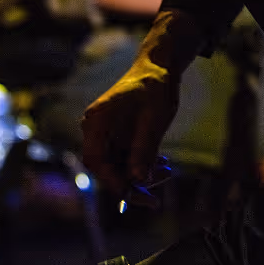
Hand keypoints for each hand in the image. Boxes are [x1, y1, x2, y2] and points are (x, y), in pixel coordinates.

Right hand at [80, 57, 179, 197]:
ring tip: (167, 171)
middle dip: (131, 183)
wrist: (157, 67)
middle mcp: (95, 131)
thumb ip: (144, 149)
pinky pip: (125, 159)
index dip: (113, 182)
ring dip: (140, 176)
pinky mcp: (115, 138)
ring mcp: (104, 135)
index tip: (134, 197)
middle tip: (156, 196)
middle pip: (106, 168)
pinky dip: (142, 166)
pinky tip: (163, 165)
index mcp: (97, 122)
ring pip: (117, 167)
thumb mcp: (154, 118)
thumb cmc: (155, 87)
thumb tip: (138, 180)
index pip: (97, 160)